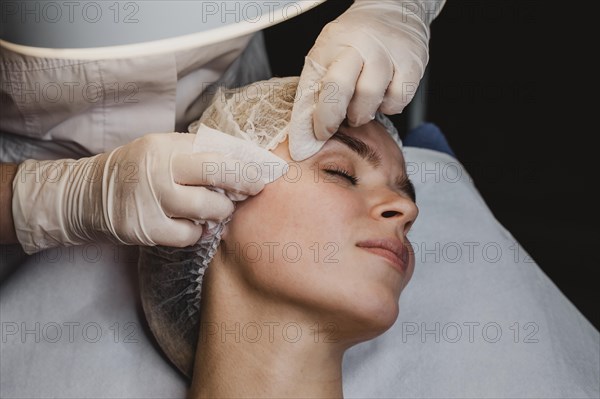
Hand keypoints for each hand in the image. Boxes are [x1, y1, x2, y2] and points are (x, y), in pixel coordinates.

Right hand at [12, 133, 267, 253]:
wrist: (87, 195)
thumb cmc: (137, 171)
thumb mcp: (162, 151)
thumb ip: (197, 155)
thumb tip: (245, 161)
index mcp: (165, 146)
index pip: (217, 153)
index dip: (246, 165)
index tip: (265, 173)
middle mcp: (158, 170)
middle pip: (217, 175)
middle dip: (243, 184)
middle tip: (252, 191)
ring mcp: (151, 201)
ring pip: (208, 208)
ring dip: (220, 211)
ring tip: (215, 208)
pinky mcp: (146, 229)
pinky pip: (190, 235)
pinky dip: (198, 232)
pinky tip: (192, 225)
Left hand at [289, 0, 444, 160]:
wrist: (394, 11)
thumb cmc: (355, 39)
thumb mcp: (328, 53)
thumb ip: (314, 87)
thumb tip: (305, 129)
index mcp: (335, 41)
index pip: (323, 84)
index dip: (321, 116)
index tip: (319, 132)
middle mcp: (363, 43)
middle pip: (346, 89)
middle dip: (337, 116)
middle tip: (336, 123)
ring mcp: (390, 52)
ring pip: (373, 99)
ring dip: (363, 113)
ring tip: (360, 105)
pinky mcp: (413, 64)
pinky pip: (397, 101)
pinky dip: (388, 106)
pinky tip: (382, 95)